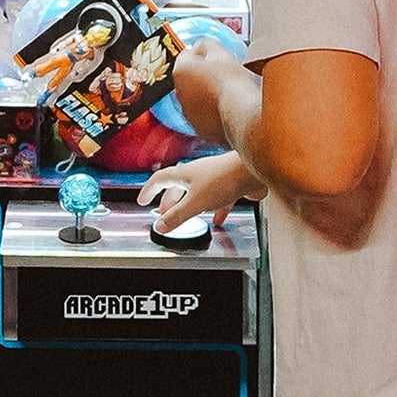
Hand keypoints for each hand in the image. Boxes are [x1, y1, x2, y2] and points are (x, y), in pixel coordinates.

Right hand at [139, 150, 259, 234]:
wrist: (254, 170)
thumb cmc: (225, 179)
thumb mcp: (195, 203)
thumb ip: (177, 217)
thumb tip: (160, 226)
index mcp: (184, 174)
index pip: (160, 179)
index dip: (149, 190)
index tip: (142, 200)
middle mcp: (198, 174)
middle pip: (178, 188)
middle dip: (169, 202)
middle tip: (164, 214)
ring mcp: (215, 179)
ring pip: (197, 194)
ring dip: (190, 206)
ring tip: (187, 218)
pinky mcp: (230, 186)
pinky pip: (218, 200)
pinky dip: (214, 211)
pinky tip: (217, 220)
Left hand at [171, 41, 245, 143]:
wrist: (241, 112)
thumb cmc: (231, 80)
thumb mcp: (220, 51)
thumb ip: (206, 44)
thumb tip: (200, 46)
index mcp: (181, 70)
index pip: (186, 57)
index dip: (200, 55)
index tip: (213, 56)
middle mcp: (179, 93)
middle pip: (189, 79)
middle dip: (202, 76)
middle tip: (223, 74)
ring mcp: (188, 113)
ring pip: (196, 99)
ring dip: (206, 95)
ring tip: (228, 92)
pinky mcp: (200, 129)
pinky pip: (205, 117)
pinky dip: (213, 113)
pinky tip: (229, 107)